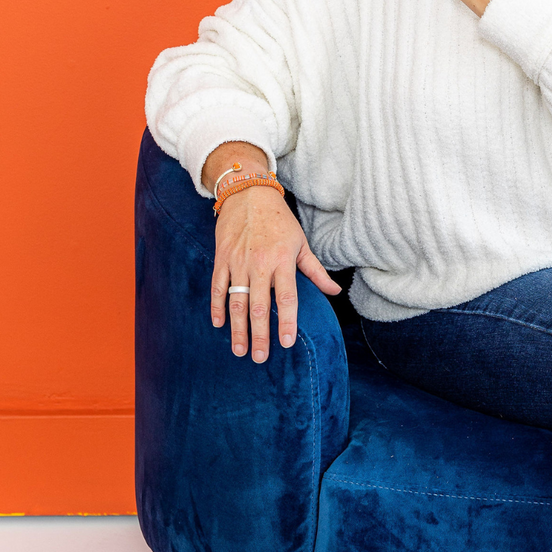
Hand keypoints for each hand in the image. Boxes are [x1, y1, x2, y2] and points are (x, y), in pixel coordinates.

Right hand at [205, 143, 339, 361]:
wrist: (248, 192)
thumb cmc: (279, 220)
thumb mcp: (301, 242)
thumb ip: (316, 270)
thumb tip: (335, 291)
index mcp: (283, 260)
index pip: (286, 297)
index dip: (286, 321)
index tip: (286, 343)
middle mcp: (260, 263)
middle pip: (259, 305)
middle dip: (259, 334)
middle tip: (259, 358)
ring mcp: (238, 261)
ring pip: (237, 301)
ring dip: (237, 328)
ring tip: (240, 350)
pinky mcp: (222, 258)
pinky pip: (217, 286)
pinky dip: (217, 306)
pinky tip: (219, 323)